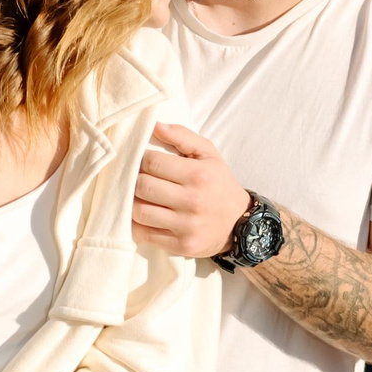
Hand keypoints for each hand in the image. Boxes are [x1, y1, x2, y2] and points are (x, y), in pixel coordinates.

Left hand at [133, 122, 246, 257]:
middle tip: (138, 180)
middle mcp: (193, 201)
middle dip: (134, 181)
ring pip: (139, 212)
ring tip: (138, 197)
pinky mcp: (181, 245)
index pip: (152, 163)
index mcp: (198, 175)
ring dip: (132, 203)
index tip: (143, 162)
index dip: (141, 160)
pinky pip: (144, 235)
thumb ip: (182, 136)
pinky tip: (142, 216)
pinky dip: (136, 225)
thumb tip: (155, 125)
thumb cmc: (218, 183)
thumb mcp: (208, 154)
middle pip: (142, 187)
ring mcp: (186, 226)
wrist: (239, 222)